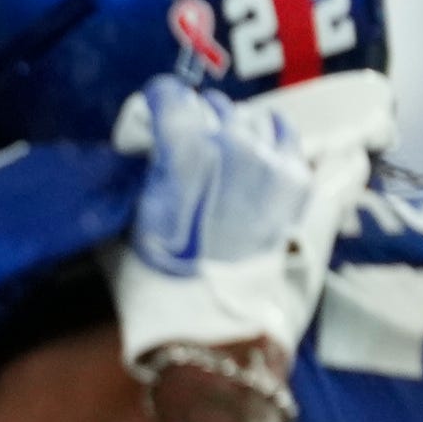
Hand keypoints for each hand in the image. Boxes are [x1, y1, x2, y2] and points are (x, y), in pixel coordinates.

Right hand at [107, 78, 324, 365]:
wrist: (211, 325)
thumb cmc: (155, 282)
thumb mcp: (126, 225)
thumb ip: (138, 179)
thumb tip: (142, 160)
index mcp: (184, 149)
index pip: (171, 96)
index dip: (158, 103)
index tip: (152, 113)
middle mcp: (233, 144)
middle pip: (214, 107)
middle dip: (197, 120)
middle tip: (186, 144)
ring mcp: (272, 162)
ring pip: (254, 119)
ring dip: (236, 130)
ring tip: (227, 152)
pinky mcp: (297, 184)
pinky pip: (289, 140)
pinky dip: (274, 141)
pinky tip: (263, 154)